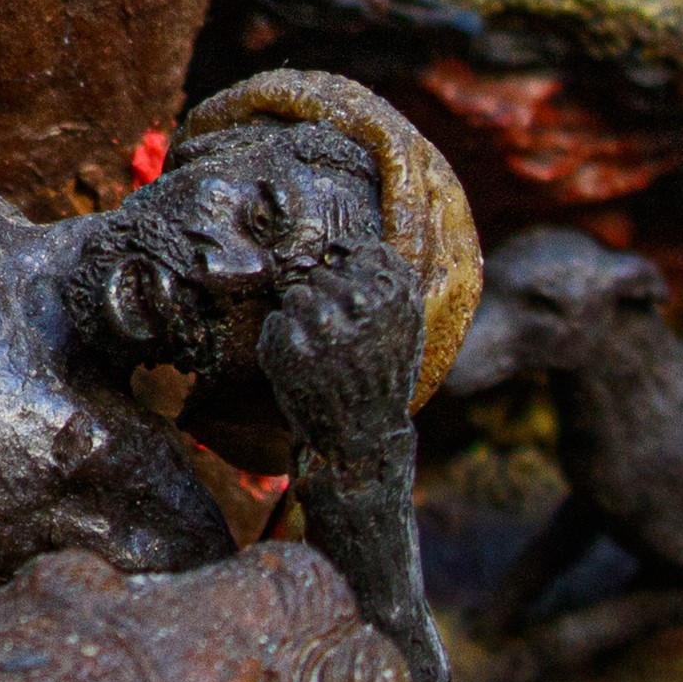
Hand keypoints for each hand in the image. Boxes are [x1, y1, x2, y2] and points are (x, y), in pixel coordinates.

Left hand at [258, 239, 424, 445]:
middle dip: (323, 299)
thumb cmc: (384, 374)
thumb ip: (387, 278)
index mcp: (393, 295)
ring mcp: (322, 324)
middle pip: (320, 275)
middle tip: (338, 337)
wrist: (365, 435)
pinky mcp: (289, 345)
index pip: (355, 251)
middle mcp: (359, 304)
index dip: (346, 268)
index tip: (346, 288)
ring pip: (295, 295)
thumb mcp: (406, 324)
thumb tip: (346, 245)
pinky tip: (304, 365)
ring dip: (301, 319)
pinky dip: (283, 342)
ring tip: (322, 351)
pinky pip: (276, 323)